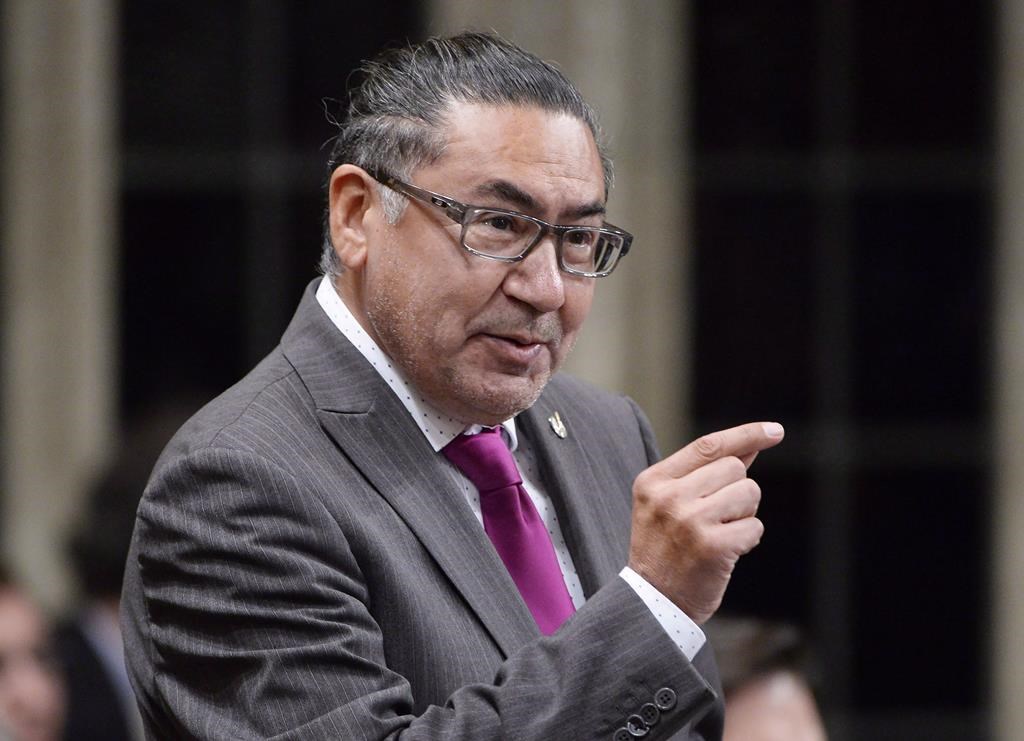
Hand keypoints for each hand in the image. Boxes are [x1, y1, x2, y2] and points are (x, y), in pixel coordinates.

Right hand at [627, 421, 784, 623]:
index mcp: (653, 481)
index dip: (746, 434)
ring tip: (719, 534)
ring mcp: (690, 521)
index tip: (775, 431)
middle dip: (738, 491)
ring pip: (749, 493)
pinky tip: (725, 553)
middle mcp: (669, 497)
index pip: (708, 446)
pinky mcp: (712, 547)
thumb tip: (750, 446)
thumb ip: (706, 472)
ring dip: (745, 515)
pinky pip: (755, 527)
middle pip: (735, 469)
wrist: (652, 604)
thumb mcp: (670, 504)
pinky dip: (747, 540)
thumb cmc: (665, 550)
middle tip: (717, 518)